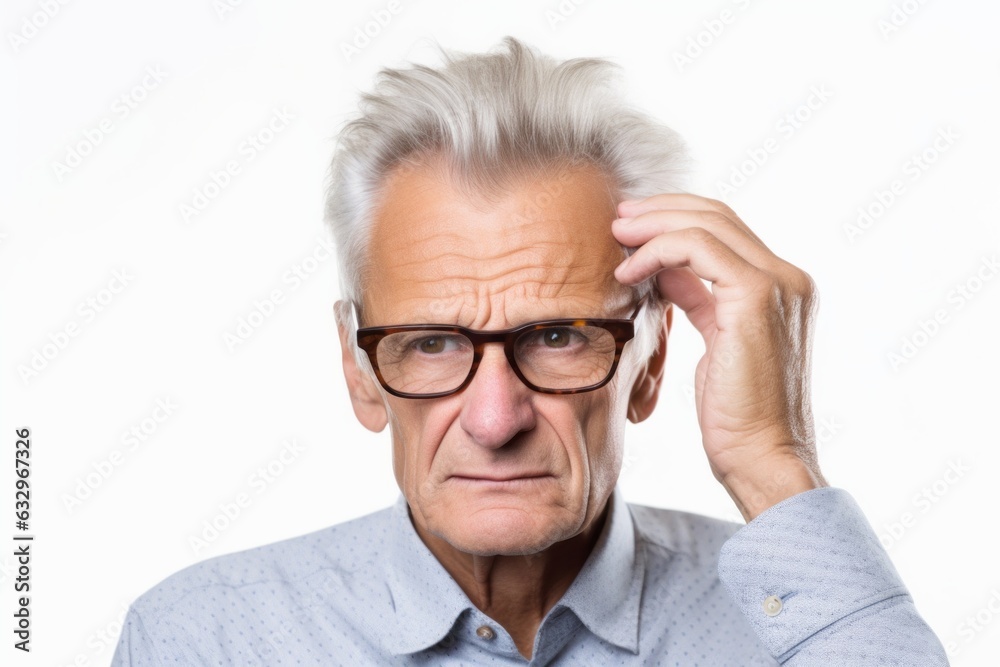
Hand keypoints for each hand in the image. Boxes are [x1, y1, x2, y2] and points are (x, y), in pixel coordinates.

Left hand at [612, 194, 826, 520]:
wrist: (762, 458)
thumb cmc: (737, 415)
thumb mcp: (715, 343)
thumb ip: (700, 299)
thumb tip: (666, 268)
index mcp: (782, 287)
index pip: (726, 229)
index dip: (675, 219)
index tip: (632, 227)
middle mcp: (788, 278)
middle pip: (718, 214)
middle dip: (660, 211)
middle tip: (617, 218)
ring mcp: (779, 284)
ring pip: (707, 223)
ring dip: (654, 224)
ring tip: (616, 234)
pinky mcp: (757, 296)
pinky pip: (698, 248)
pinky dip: (657, 250)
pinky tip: (628, 271)